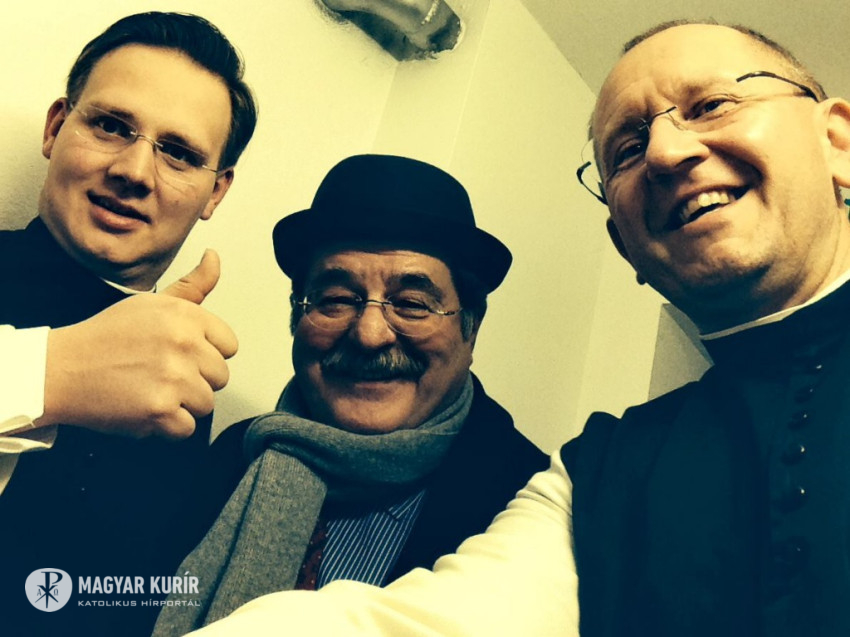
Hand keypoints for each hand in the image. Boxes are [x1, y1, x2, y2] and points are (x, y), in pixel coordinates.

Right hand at [37, 250, 237, 438]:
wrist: (61, 369)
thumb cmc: (107, 337)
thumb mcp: (152, 303)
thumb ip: (193, 286)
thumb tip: (214, 257)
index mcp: (185, 316)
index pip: (229, 346)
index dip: (206, 354)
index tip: (181, 354)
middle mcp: (183, 343)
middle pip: (220, 377)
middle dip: (195, 380)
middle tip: (160, 373)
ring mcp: (173, 378)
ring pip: (206, 404)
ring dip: (181, 404)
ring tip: (151, 389)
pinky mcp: (160, 409)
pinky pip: (186, 429)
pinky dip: (167, 426)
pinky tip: (144, 407)